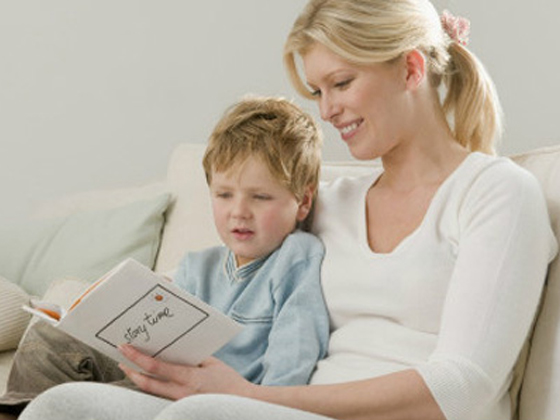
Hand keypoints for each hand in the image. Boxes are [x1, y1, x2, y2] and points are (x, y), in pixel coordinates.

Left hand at [118, 344, 255, 399]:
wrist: (240, 403)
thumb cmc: (228, 381)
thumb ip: (192, 357)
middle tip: (120, 360)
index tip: (125, 348)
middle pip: (147, 384)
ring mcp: (180, 403)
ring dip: (139, 380)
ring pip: (151, 392)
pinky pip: (161, 396)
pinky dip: (152, 387)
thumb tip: (173, 350)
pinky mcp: (181, 407)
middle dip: (131, 371)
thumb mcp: (212, 363)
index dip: (138, 358)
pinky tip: (148, 380)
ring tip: (130, 369)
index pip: (156, 367)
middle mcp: (181, 393)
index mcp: (189, 378)